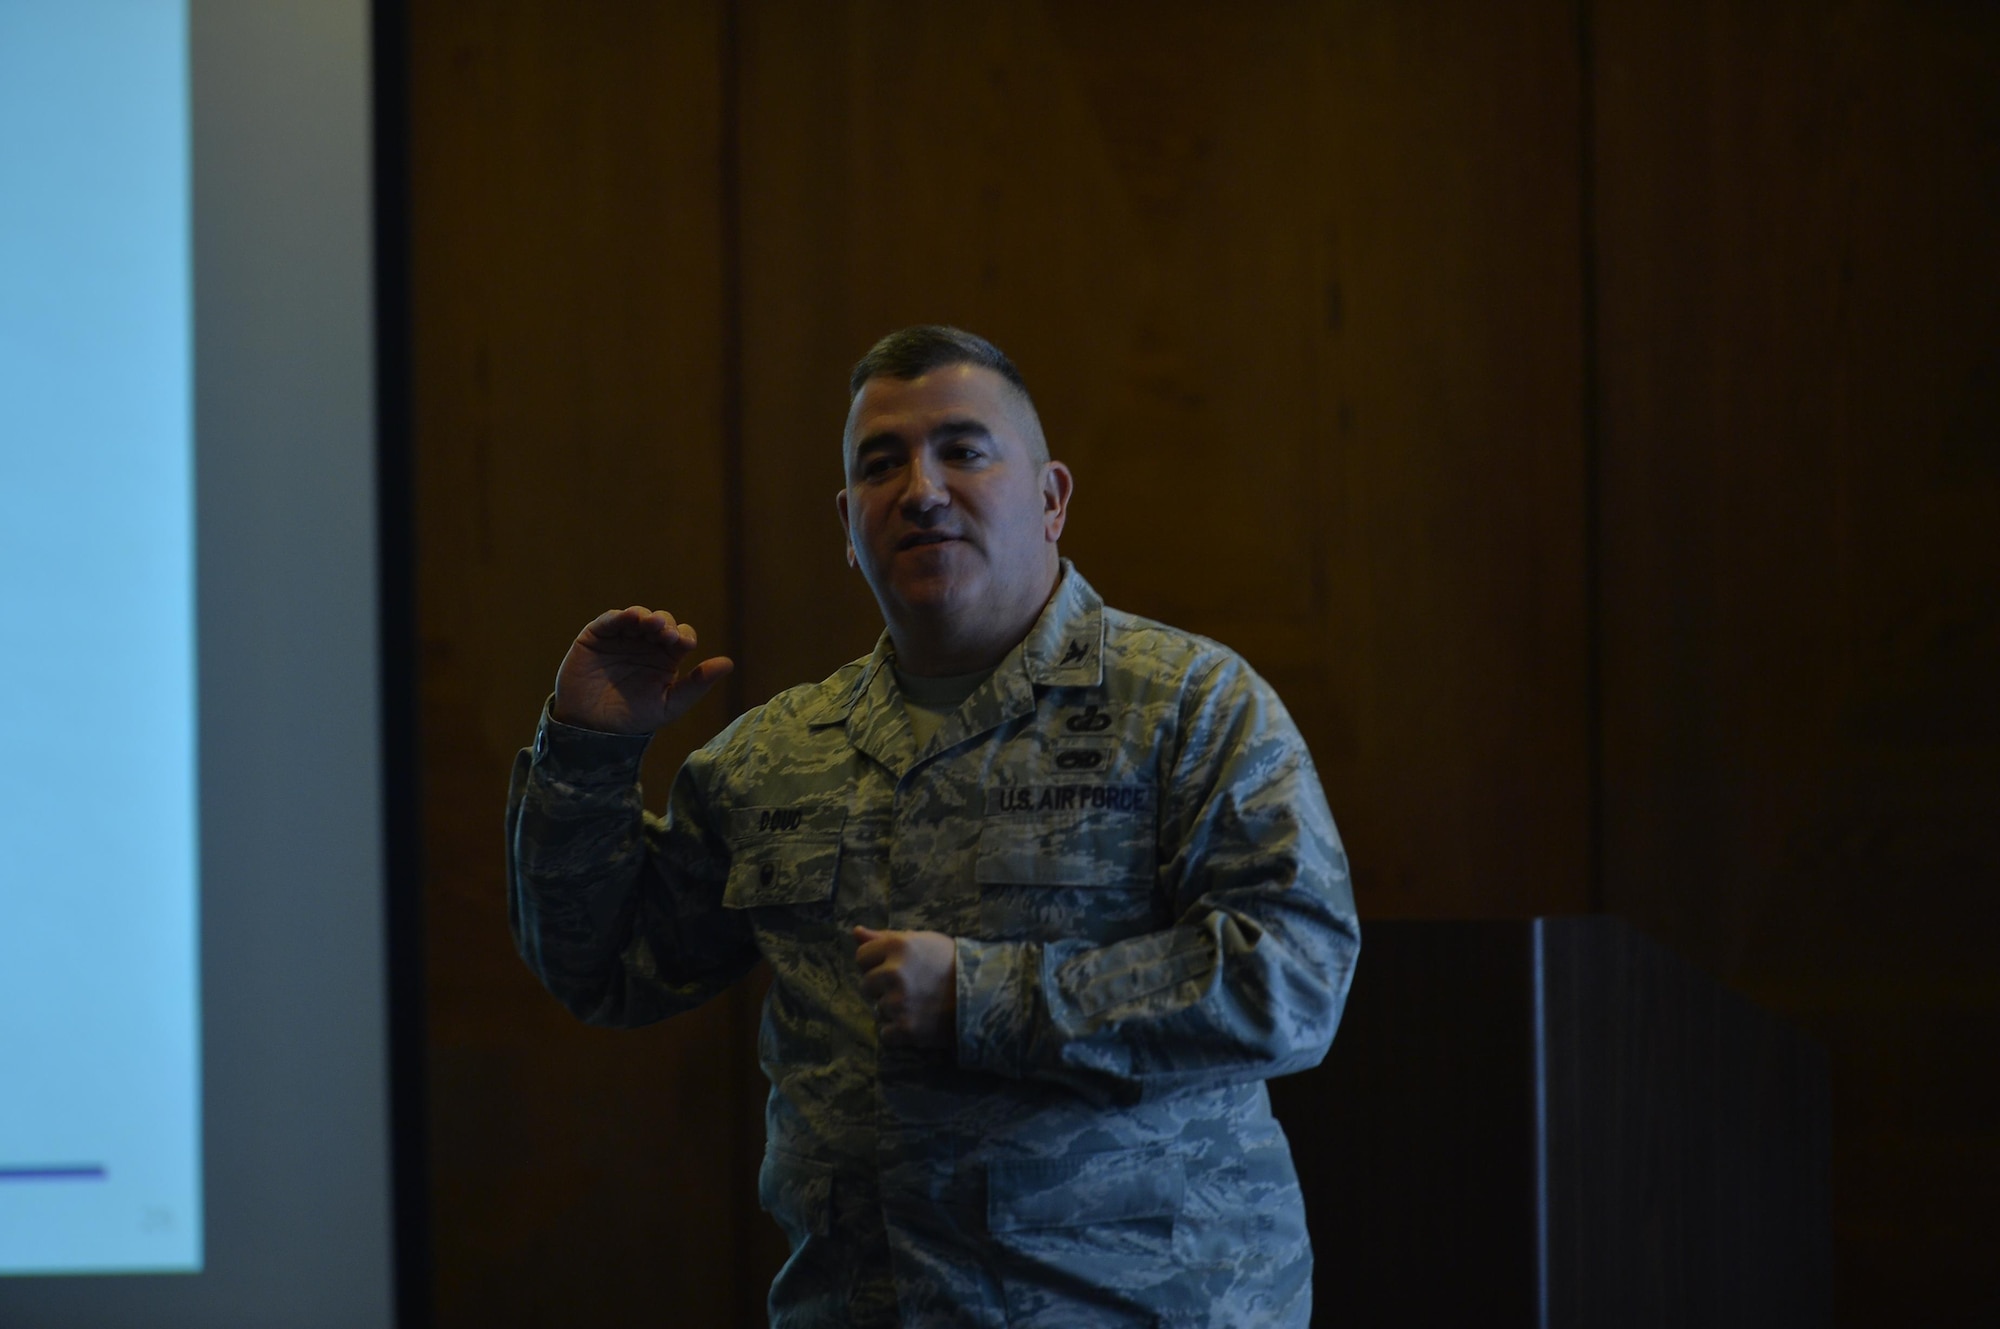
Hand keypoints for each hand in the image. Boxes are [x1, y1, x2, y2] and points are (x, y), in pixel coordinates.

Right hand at [550, 606, 733, 734]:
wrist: (592, 729)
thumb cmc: (634, 718)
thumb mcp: (670, 705)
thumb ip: (697, 684)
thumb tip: (728, 663)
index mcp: (666, 657)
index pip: (681, 637)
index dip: (684, 636)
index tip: (684, 644)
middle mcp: (645, 643)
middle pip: (662, 622)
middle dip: (666, 625)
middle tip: (667, 634)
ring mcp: (621, 637)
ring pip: (637, 616)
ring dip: (646, 616)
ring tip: (653, 623)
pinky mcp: (597, 635)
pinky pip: (610, 620)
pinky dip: (620, 616)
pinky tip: (630, 618)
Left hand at [853, 926, 956, 1050]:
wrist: (984, 994)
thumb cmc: (951, 962)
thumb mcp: (921, 941)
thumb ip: (885, 937)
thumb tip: (855, 932)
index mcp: (897, 946)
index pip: (861, 957)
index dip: (876, 963)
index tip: (895, 967)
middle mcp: (894, 973)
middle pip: (865, 985)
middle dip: (881, 987)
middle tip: (909, 987)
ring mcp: (899, 1002)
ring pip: (877, 1009)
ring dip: (892, 1010)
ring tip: (917, 1004)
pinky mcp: (906, 1028)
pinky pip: (885, 1033)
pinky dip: (898, 1032)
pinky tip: (917, 1020)